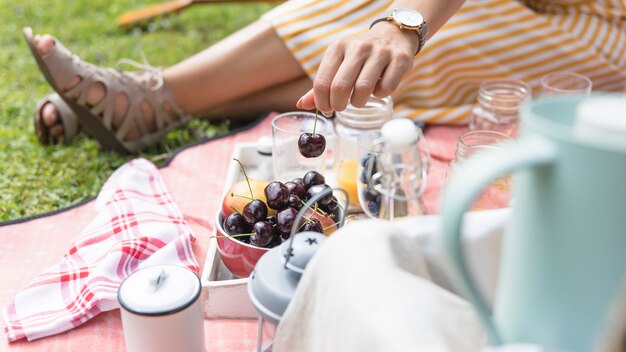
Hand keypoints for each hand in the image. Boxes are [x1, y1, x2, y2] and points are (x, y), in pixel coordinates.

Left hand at [296, 21, 418, 114]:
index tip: (326, 109)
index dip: (321, 102)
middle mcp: (358, 47)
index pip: (321, 82)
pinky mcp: (400, 59)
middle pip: (340, 87)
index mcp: (338, 48)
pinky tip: (380, 87)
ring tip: (359, 98)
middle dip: (338, 105)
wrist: (393, 36)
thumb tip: (301, 105)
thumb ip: (321, 86)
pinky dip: (381, 94)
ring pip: (363, 90)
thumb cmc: (360, 57)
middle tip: (341, 107)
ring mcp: (380, 52)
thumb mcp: (338, 65)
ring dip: (359, 102)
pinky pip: (386, 89)